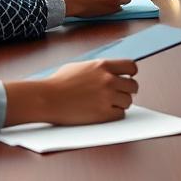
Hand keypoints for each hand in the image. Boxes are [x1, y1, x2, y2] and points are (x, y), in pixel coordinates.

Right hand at [4, 59, 138, 126]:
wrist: (47, 98)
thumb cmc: (58, 83)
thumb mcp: (80, 66)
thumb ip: (97, 68)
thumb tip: (108, 71)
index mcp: (103, 66)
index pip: (130, 66)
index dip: (131, 73)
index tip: (129, 77)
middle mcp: (108, 80)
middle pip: (132, 86)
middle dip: (127, 90)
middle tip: (120, 94)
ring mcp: (107, 97)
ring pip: (128, 101)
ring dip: (121, 103)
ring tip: (111, 104)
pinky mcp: (103, 113)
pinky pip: (120, 114)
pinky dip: (115, 114)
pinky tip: (106, 112)